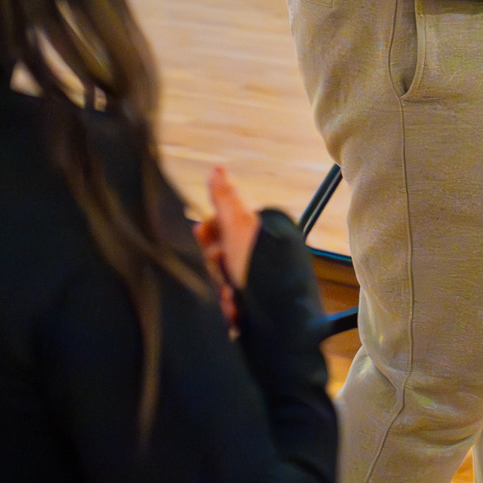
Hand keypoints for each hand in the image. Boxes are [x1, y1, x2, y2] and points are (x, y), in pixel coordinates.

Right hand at [194, 166, 260, 325]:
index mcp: (251, 235)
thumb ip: (225, 197)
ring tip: (230, 298)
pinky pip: (228, 309)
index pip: (216, 229)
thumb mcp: (239, 224)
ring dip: (219, 292)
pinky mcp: (252, 310)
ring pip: (218, 284)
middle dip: (213, 268)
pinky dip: (228, 311)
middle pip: (214, 258)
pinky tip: (234, 313)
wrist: (281, 312)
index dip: (205, 235)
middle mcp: (252, 257)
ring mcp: (252, 284)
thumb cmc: (260, 263)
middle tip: (221, 275)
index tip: (201, 240)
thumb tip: (215, 168)